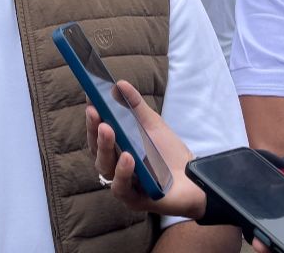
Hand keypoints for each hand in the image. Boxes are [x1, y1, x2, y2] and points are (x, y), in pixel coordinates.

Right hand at [86, 80, 206, 219]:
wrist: (194, 179)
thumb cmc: (169, 153)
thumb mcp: (152, 124)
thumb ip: (135, 106)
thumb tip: (119, 84)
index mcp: (116, 147)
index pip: (98, 131)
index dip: (92, 116)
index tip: (90, 98)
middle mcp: (114, 165)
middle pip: (97, 148)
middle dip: (94, 129)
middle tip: (95, 111)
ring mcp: (122, 182)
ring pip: (105, 167)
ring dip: (105, 147)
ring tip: (109, 130)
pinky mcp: (133, 199)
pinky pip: (121, 187)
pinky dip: (122, 172)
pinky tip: (127, 157)